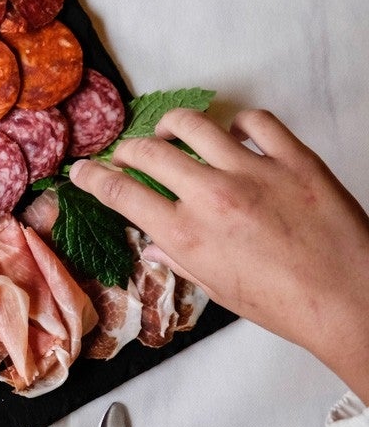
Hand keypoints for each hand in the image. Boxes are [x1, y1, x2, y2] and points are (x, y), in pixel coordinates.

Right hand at [69, 108, 368, 401]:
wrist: (349, 300)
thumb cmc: (285, 305)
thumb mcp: (218, 290)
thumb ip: (180, 260)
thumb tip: (155, 246)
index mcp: (186, 234)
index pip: (120, 192)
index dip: (92, 177)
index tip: (83, 170)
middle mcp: (211, 196)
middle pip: (148, 151)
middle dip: (127, 149)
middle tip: (129, 154)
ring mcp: (253, 171)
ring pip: (193, 124)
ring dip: (172, 126)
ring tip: (171, 133)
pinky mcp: (293, 158)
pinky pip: (255, 121)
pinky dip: (238, 124)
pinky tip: (235, 135)